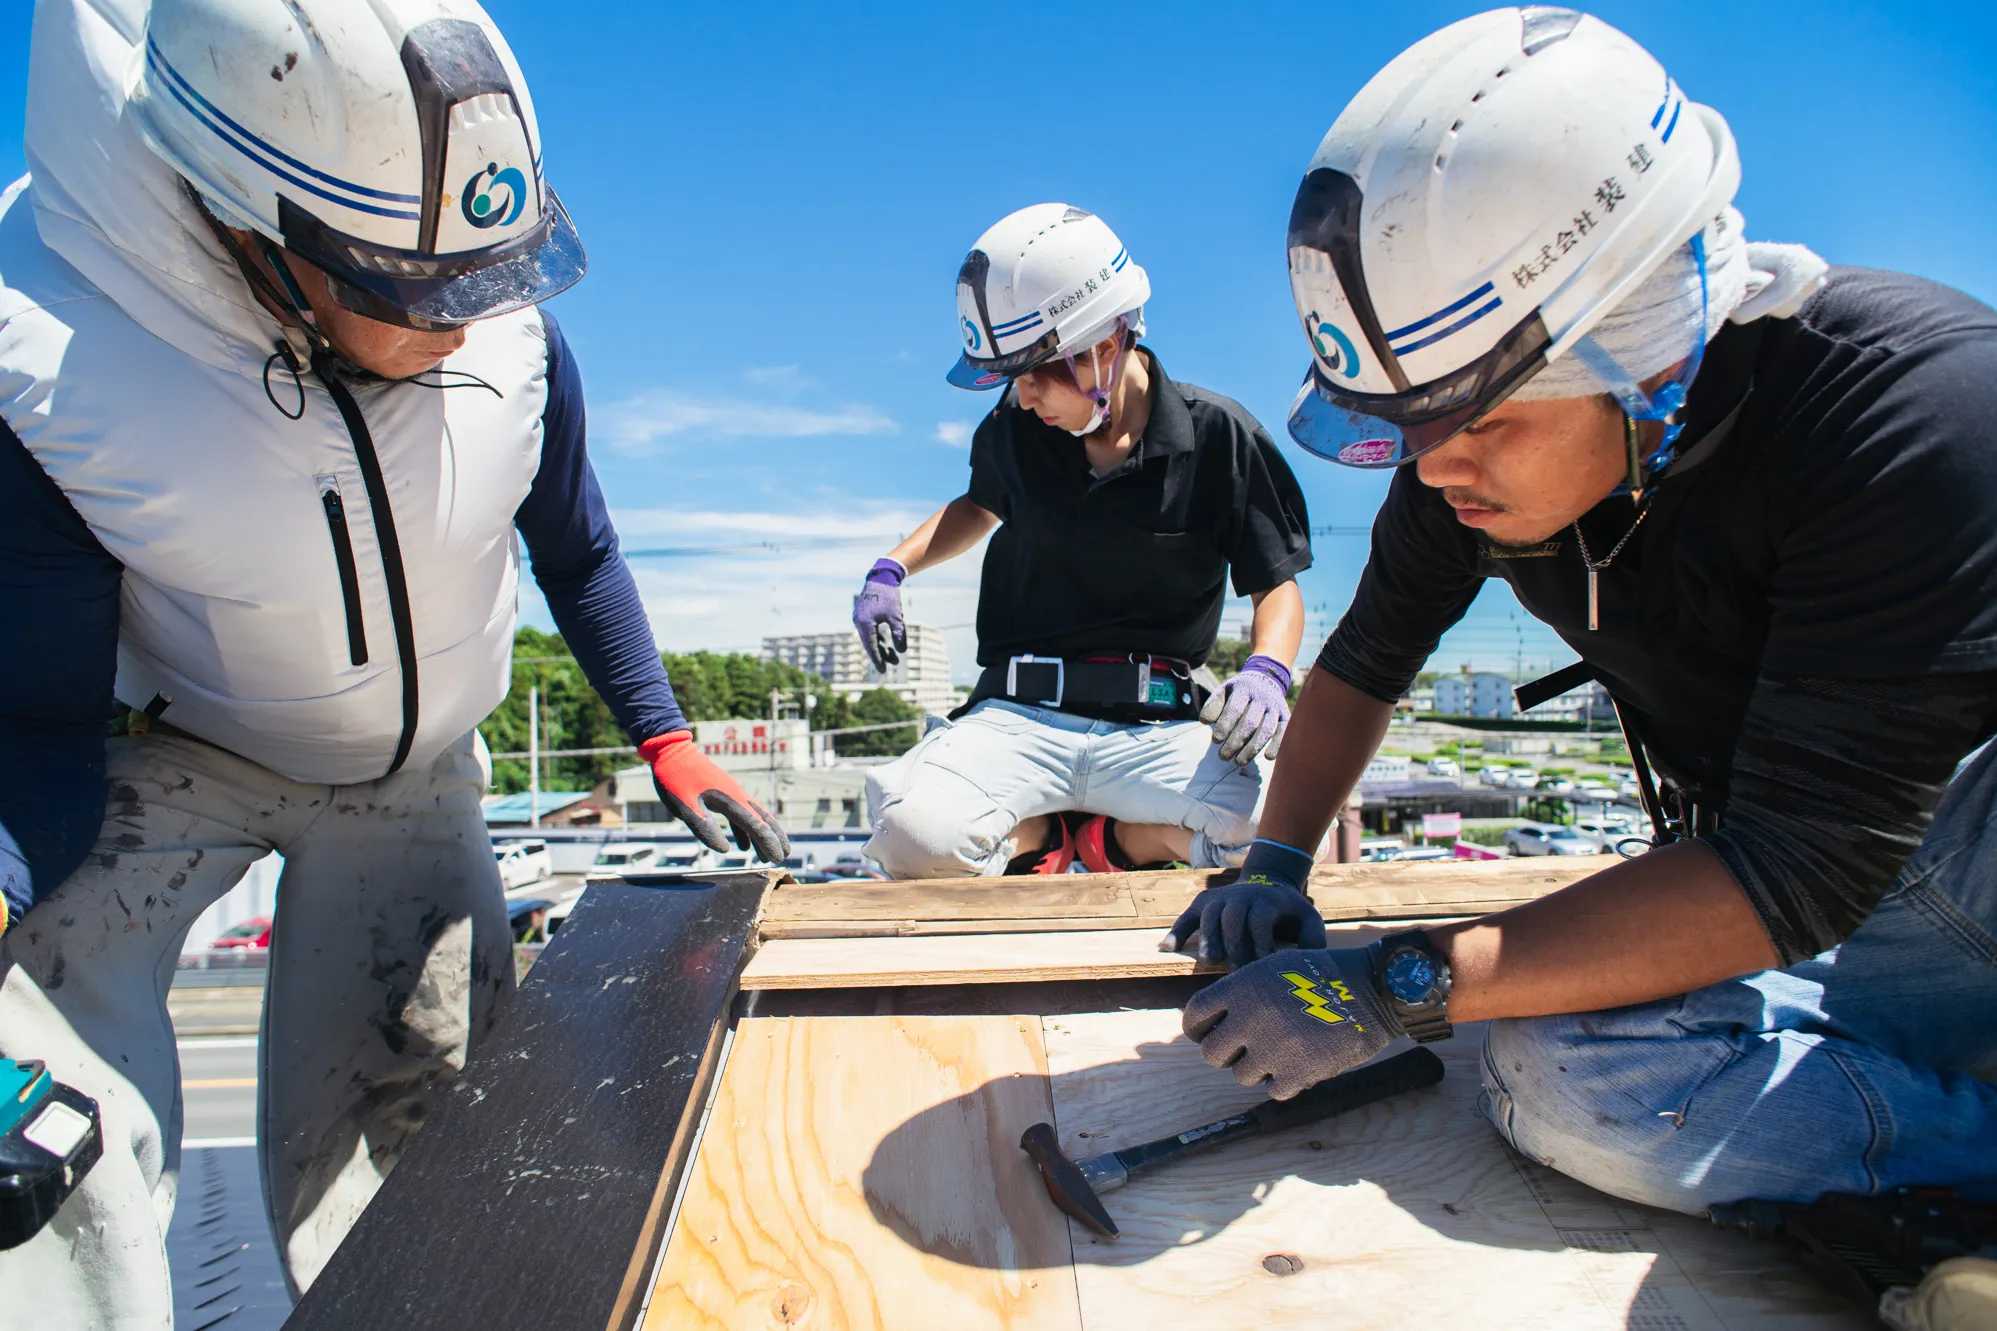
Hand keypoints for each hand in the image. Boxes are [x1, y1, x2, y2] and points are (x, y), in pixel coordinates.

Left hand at [638, 731, 790, 862]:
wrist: (671, 750)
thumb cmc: (675, 778)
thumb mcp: (685, 806)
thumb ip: (704, 827)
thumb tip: (725, 850)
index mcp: (730, 799)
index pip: (756, 824)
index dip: (768, 843)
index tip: (778, 859)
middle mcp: (737, 795)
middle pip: (763, 818)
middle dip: (776, 838)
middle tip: (785, 857)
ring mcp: (732, 793)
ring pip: (754, 816)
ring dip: (762, 836)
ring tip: (766, 857)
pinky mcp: (724, 793)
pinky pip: (741, 814)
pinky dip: (746, 830)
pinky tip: (744, 846)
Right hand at [852, 559, 906, 671]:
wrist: (881, 577)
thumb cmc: (889, 596)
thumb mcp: (896, 617)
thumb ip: (899, 634)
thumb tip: (902, 651)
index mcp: (864, 624)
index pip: (871, 646)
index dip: (878, 659)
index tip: (884, 671)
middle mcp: (859, 622)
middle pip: (870, 644)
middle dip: (882, 655)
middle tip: (893, 665)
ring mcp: (859, 618)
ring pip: (870, 638)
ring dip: (882, 647)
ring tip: (894, 657)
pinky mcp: (863, 615)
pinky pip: (870, 631)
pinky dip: (878, 639)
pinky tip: (887, 645)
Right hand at [1164, 838, 1324, 966]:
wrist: (1267, 883)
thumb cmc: (1288, 912)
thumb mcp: (1308, 919)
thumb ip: (1313, 939)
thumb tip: (1308, 963)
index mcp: (1267, 900)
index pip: (1260, 919)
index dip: (1261, 942)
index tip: (1264, 967)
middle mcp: (1241, 895)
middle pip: (1232, 916)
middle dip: (1234, 943)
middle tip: (1235, 972)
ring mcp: (1220, 898)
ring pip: (1210, 914)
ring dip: (1208, 938)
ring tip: (1209, 962)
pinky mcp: (1204, 903)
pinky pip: (1187, 915)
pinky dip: (1177, 931)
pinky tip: (1168, 949)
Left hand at [1182, 946, 1401, 1099]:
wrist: (1369, 989)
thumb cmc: (1319, 975)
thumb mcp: (1270, 967)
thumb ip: (1239, 991)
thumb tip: (1213, 1020)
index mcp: (1240, 988)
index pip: (1193, 1017)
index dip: (1197, 1029)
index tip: (1206, 1034)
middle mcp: (1250, 1018)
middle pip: (1211, 1054)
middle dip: (1226, 1052)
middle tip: (1245, 1048)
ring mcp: (1273, 1048)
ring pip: (1241, 1076)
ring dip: (1257, 1068)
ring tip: (1280, 1050)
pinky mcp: (1298, 1073)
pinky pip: (1272, 1090)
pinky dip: (1284, 1081)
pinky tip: (1298, 1063)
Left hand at [1200, 655, 1291, 764]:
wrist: (1265, 678)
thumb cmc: (1239, 692)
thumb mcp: (1224, 692)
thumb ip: (1213, 705)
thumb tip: (1204, 721)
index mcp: (1244, 689)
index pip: (1234, 710)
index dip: (1224, 727)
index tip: (1215, 741)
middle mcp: (1262, 697)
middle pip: (1250, 723)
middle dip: (1235, 742)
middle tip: (1223, 757)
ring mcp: (1275, 707)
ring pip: (1266, 730)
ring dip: (1252, 749)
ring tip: (1238, 762)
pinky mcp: (1286, 715)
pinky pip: (1284, 731)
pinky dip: (1277, 744)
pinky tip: (1268, 757)